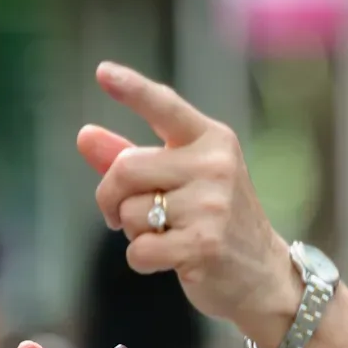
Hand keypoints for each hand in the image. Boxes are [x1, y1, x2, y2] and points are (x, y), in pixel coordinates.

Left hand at [76, 62, 300, 330]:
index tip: (102, 72)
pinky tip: (170, 260)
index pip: (165, 107)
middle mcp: (215, 165)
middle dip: (110, 196)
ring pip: (129, 213)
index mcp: (211, 140)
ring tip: (167, 236)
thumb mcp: (181, 181)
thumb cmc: (215, 222)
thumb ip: (132, 156)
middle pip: (125, 168)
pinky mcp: (204, 244)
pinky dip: (143, 260)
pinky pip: (140, 250)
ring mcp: (212, 205)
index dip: (132, 90)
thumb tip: (84, 135)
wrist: (263, 275)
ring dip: (133, 232)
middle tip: (122, 215)